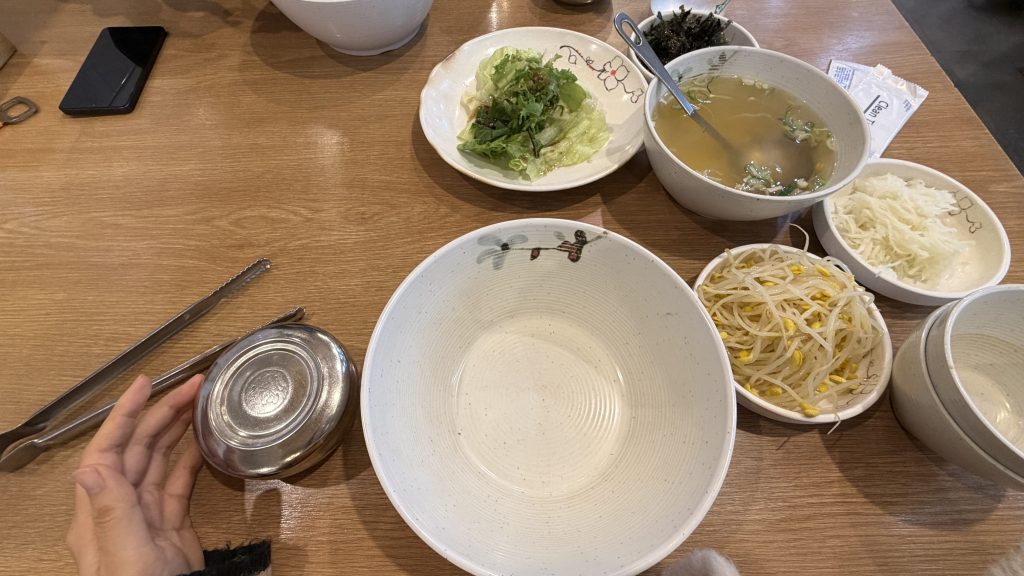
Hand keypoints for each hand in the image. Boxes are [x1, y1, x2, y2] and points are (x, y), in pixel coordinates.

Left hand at [67, 374, 206, 575]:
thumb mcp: (125, 555)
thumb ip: (111, 511)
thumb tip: (88, 465)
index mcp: (100, 511)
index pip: (108, 450)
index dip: (125, 414)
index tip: (146, 383)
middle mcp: (119, 511)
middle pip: (137, 450)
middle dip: (161, 412)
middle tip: (193, 385)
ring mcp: (145, 521)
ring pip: (159, 464)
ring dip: (177, 430)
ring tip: (200, 402)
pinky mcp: (171, 532)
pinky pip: (178, 487)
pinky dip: (190, 462)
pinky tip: (202, 444)